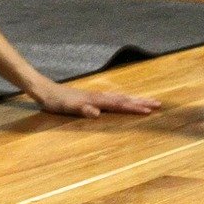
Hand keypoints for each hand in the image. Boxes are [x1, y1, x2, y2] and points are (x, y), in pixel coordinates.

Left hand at [31, 81, 161, 118]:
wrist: (45, 90)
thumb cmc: (55, 102)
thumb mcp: (66, 108)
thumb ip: (81, 110)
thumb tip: (97, 113)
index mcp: (96, 100)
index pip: (119, 104)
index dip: (134, 107)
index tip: (150, 110)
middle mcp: (98, 96)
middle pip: (124, 98)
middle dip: (141, 101)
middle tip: (159, 104)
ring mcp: (96, 96)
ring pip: (120, 97)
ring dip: (135, 99)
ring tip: (149, 101)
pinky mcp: (92, 97)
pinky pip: (113, 98)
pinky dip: (124, 99)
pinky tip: (125, 101)